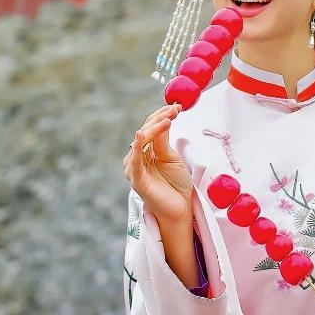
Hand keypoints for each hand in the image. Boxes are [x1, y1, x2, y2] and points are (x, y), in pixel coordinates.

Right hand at [122, 103, 192, 222]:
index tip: (177, 106)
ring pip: (142, 141)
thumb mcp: (171, 157)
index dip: (161, 115)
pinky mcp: (137, 180)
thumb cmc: (175, 183)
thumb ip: (163, 140)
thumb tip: (164, 118)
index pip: (149, 127)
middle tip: (175, 109)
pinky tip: (140, 135)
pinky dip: (137, 147)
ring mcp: (134, 169)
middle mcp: (135, 158)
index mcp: (143, 151)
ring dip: (154, 128)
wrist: (180, 209)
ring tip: (169, 119)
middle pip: (145, 131)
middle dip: (160, 118)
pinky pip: (135, 161)